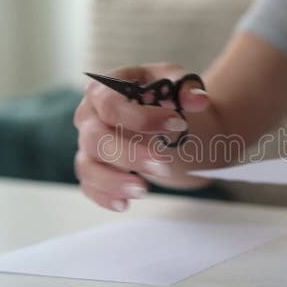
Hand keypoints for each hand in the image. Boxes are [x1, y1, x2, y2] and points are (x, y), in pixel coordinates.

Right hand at [74, 63, 209, 211]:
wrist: (160, 115)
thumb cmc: (160, 95)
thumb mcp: (175, 82)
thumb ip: (186, 88)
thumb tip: (199, 100)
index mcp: (103, 89)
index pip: (111, 104)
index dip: (142, 118)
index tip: (178, 125)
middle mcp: (88, 116)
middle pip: (97, 138)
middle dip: (130, 155)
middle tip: (164, 168)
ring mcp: (87, 144)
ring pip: (88, 166)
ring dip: (114, 181)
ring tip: (143, 191)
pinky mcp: (92, 167)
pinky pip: (90, 185)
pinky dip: (104, 197)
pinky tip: (125, 204)